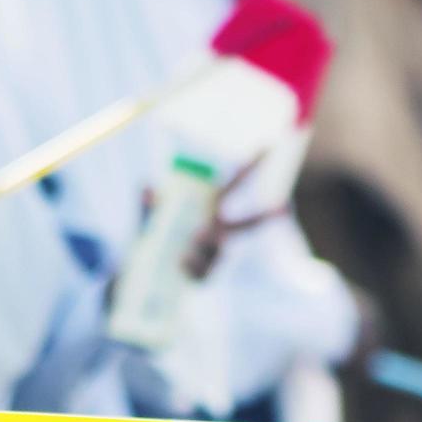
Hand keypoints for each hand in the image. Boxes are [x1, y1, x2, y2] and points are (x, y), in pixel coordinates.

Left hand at [157, 151, 286, 281]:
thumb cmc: (147, 239)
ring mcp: (214, 255)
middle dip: (265, 216)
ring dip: (204, 246)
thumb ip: (147, 204)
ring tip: (186, 248)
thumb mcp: (145, 218)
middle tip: (281, 210)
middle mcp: (218, 231)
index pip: (234, 185)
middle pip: (247, 223)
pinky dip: (191, 264)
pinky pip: (204, 268)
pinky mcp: (206, 275)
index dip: (251, 166)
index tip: (268, 147)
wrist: (139, 274)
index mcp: (208, 210)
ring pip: (219, 246)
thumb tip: (148, 188)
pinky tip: (179, 264)